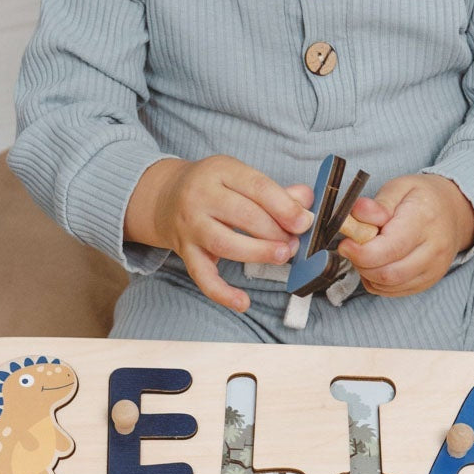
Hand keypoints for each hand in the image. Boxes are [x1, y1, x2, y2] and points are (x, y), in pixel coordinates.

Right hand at [127, 156, 313, 311]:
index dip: (285, 207)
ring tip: (282, 256)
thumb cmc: (214, 187)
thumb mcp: (241, 177)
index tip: (304, 222)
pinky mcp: (185, 252)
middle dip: (276, 232)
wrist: (166, 197)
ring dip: (259, 253)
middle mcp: (201, 196)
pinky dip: (222, 293)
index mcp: (220, 171)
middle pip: (243, 215)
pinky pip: (202, 276)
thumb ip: (276, 192)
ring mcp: (191, 226)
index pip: (257, 186)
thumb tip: (306, 201)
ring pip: (225, 244)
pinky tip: (243, 302)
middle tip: (294, 242)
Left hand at [337, 174, 473, 296]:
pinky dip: (377, 281)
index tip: (346, 244)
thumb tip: (358, 213)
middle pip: (388, 272)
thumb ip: (379, 203)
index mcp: (425, 220)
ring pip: (389, 285)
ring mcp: (434, 268)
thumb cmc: (422, 198)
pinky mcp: (429, 281)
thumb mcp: (399, 187)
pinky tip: (377, 263)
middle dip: (361, 264)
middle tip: (353, 248)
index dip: (361, 252)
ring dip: (367, 273)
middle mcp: (434, 248)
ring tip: (367, 252)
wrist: (453, 211)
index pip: (390, 247)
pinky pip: (393, 291)